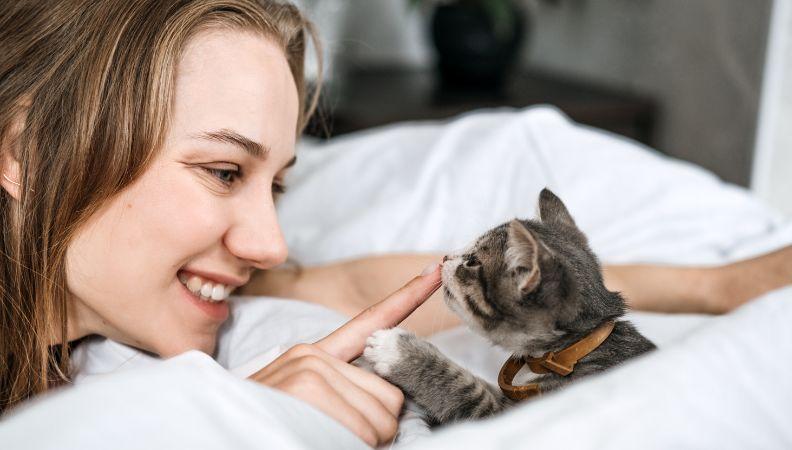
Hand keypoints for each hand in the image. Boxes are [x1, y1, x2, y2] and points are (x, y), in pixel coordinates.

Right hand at [248, 263, 441, 446]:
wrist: (211, 436)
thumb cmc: (265, 427)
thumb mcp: (302, 406)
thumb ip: (342, 394)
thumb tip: (387, 407)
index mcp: (314, 357)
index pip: (371, 321)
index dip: (408, 294)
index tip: (436, 269)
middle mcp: (312, 355)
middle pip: (390, 395)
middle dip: (376, 428)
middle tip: (334, 437)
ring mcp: (309, 368)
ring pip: (383, 418)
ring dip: (363, 443)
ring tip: (320, 440)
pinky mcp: (306, 387)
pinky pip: (364, 430)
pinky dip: (351, 448)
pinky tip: (314, 441)